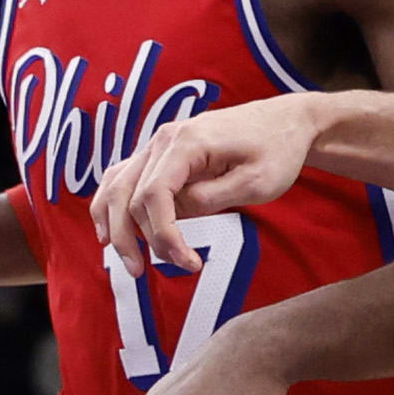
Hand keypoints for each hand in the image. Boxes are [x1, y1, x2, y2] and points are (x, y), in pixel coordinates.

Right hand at [93, 100, 323, 270]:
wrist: (285, 121)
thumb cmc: (277, 150)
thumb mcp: (255, 183)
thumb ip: (212, 199)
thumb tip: (177, 217)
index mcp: (187, 142)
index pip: (154, 195)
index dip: (164, 235)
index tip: (187, 262)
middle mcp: (163, 138)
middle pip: (129, 195)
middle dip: (138, 239)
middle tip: (150, 273)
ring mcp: (158, 143)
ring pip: (117, 186)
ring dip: (115, 226)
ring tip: (129, 261)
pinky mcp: (160, 152)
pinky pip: (122, 177)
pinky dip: (111, 205)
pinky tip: (108, 231)